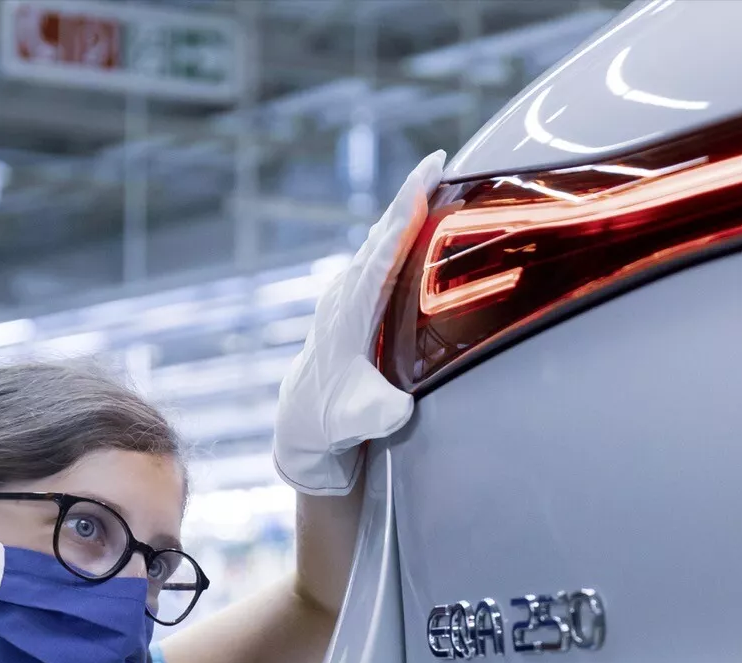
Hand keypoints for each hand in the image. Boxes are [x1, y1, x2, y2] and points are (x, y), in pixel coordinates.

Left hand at [272, 150, 446, 494]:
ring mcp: (348, 293)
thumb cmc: (332, 421)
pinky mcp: (354, 298)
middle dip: (409, 197)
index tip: (422, 183)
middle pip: (381, 236)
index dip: (403, 218)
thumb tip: (398, 409)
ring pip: (381, 241)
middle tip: (439, 160)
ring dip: (407, 208)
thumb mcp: (356, 421)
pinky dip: (401, 230)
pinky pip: (381, 255)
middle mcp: (345, 295)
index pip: (381, 256)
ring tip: (436, 174)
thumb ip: (376, 413)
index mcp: (350, 314)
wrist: (302, 423)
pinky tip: (419, 214)